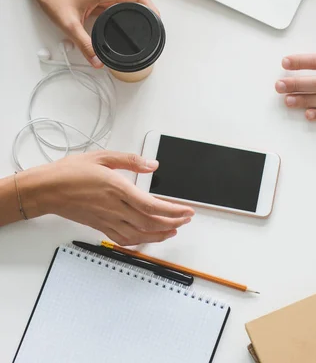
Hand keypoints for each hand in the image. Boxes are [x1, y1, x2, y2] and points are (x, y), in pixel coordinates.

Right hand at [19, 151, 193, 245]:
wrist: (47, 189)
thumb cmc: (70, 172)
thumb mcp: (102, 156)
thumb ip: (130, 160)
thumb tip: (152, 164)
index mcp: (117, 188)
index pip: (151, 205)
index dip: (172, 211)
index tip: (187, 210)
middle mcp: (114, 207)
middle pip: (149, 222)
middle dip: (173, 222)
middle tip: (187, 219)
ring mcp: (107, 220)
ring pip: (139, 234)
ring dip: (160, 235)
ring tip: (174, 229)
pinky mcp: (100, 226)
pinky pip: (123, 239)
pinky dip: (139, 241)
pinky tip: (147, 238)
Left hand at [33, 0, 158, 66]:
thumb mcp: (69, 24)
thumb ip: (84, 45)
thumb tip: (97, 59)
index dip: (151, 7)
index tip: (157, 19)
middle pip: (135, 1)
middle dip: (147, 13)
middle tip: (153, 27)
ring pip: (125, 6)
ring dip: (135, 14)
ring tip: (142, 28)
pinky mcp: (97, 2)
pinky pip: (114, 9)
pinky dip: (121, 17)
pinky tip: (121, 27)